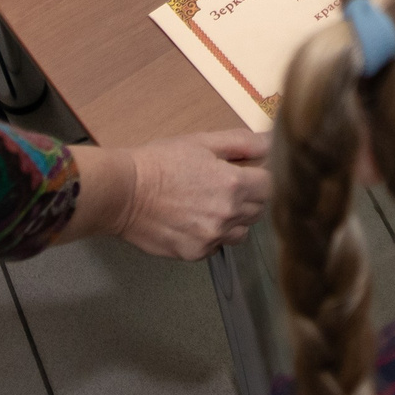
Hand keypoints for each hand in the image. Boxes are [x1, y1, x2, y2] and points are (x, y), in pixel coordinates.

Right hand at [110, 131, 272, 258]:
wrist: (123, 192)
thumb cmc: (160, 162)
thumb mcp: (202, 142)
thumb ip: (241, 143)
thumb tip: (270, 142)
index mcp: (233, 184)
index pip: (271, 186)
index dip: (263, 177)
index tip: (251, 172)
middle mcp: (227, 215)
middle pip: (259, 210)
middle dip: (250, 196)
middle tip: (226, 185)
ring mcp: (212, 237)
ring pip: (242, 232)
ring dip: (235, 219)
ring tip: (210, 204)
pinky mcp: (195, 253)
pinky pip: (217, 246)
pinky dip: (213, 235)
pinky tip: (194, 220)